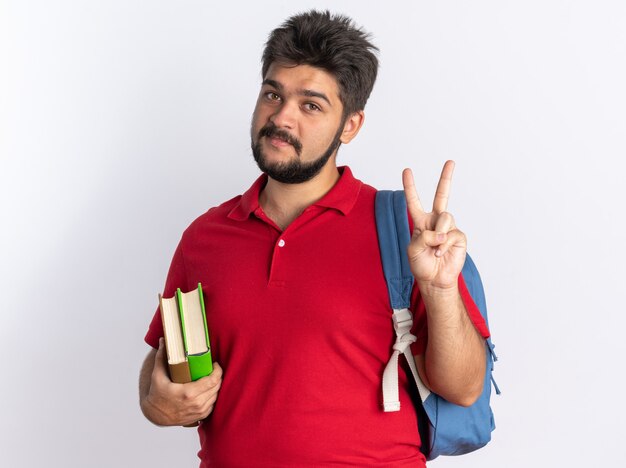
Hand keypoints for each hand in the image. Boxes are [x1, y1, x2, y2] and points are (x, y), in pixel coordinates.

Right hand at [143, 338, 222, 425]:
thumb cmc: (156, 394)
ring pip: (216, 395)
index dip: (217, 370)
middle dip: (218, 376)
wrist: (155, 414)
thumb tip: (163, 340)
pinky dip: (213, 395)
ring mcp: (199, 412)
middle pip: (216, 387)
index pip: (212, 380)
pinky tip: (208, 389)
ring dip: (216, 385)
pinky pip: (213, 404)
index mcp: (188, 393)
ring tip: (211, 377)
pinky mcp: (200, 417)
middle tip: (213, 368)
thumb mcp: (157, 375)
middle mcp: (196, 404)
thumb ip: (161, 357)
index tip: (215, 364)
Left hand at [402, 160, 465, 291]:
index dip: (410, 186)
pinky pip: (451, 234)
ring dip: (438, 234)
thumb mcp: (413, 249)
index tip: (407, 170)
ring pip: (445, 218)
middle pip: (442, 195)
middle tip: (451, 161)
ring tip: (435, 249)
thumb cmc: (421, 264)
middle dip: (446, 178)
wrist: (434, 280)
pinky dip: (443, 245)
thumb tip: (442, 233)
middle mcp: (436, 221)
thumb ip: (423, 236)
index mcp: (421, 222)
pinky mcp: (459, 237)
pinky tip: (441, 254)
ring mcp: (448, 228)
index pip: (414, 201)